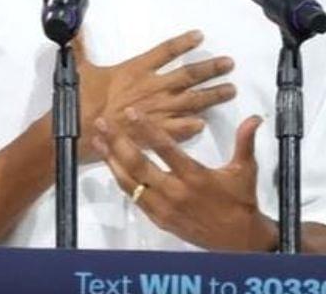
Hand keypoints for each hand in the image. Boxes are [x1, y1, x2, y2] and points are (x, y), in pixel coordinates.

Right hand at [76, 30, 235, 162]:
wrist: (82, 130)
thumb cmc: (80, 100)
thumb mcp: (80, 69)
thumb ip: (80, 48)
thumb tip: (74, 30)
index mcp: (135, 70)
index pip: (165, 51)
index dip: (183, 42)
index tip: (199, 36)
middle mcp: (153, 87)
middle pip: (188, 74)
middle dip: (211, 68)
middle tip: (229, 64)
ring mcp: (158, 110)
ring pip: (193, 100)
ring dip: (213, 95)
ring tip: (230, 90)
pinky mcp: (157, 132)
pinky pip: (182, 127)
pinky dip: (194, 125)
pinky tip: (205, 123)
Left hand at [93, 108, 275, 251]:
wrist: (239, 240)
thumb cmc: (240, 202)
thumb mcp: (245, 171)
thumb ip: (244, 143)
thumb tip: (254, 118)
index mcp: (195, 176)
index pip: (165, 149)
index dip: (147, 129)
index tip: (131, 112)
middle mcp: (175, 191)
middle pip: (138, 164)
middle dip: (117, 142)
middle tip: (102, 123)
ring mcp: (163, 207)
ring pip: (129, 181)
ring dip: (111, 160)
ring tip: (98, 141)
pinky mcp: (158, 218)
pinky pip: (133, 197)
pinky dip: (120, 180)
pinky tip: (111, 165)